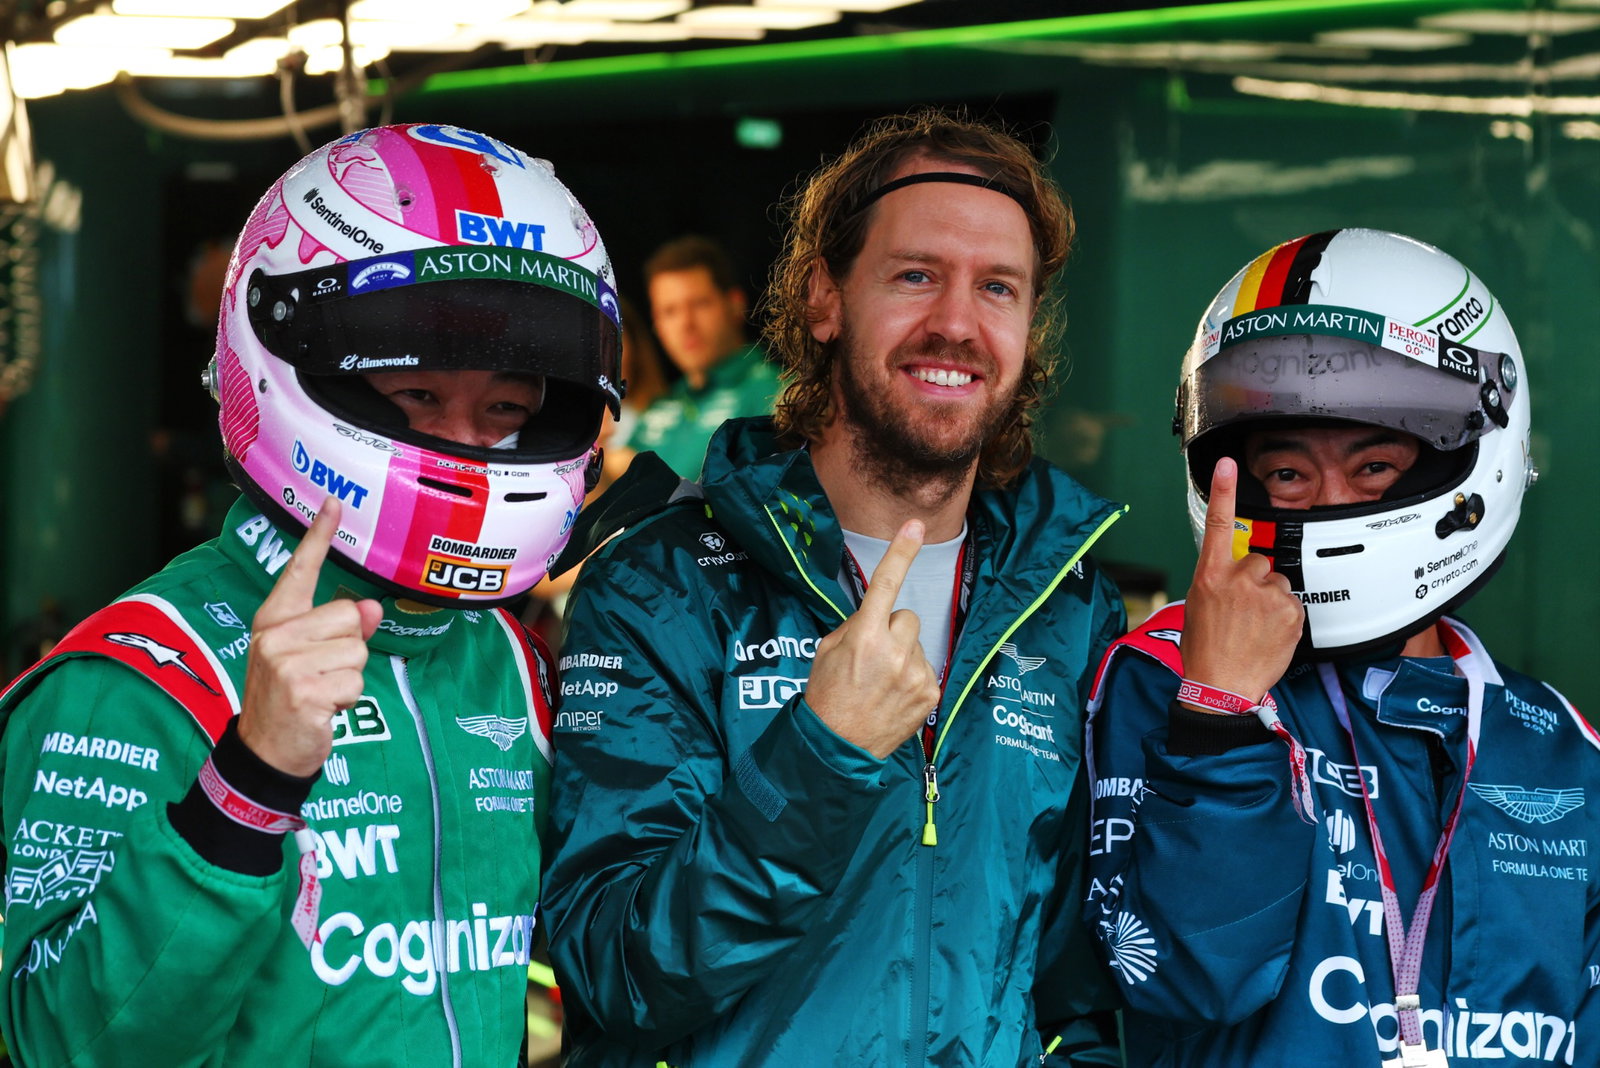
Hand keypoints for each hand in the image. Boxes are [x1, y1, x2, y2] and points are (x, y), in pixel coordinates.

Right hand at [239, 498, 382, 775]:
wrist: (264, 751)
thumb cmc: (290, 698)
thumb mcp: (309, 657)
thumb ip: (342, 630)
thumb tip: (373, 609)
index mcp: (275, 619)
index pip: (300, 570)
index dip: (319, 535)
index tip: (334, 502)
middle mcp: (276, 635)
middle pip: (351, 618)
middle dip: (349, 651)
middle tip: (321, 675)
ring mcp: (286, 663)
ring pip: (358, 652)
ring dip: (349, 679)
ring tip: (320, 693)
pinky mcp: (303, 690)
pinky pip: (355, 684)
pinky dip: (347, 702)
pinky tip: (322, 711)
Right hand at [805, 519, 940, 758]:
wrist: (837, 747)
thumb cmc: (826, 696)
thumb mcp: (826, 651)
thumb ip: (854, 627)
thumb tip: (873, 617)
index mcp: (864, 636)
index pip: (886, 584)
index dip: (901, 551)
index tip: (914, 525)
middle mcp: (894, 651)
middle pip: (906, 617)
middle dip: (892, 629)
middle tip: (873, 656)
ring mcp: (916, 673)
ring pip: (917, 644)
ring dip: (903, 654)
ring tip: (882, 682)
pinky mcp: (930, 693)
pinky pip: (926, 668)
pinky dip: (912, 677)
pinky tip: (894, 696)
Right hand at [1180, 458, 1303, 710]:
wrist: (1221, 687)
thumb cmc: (1204, 651)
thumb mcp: (1196, 607)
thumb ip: (1215, 582)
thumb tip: (1231, 576)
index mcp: (1209, 575)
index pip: (1217, 524)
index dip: (1223, 491)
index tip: (1226, 464)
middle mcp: (1237, 579)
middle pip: (1258, 560)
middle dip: (1255, 580)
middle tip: (1243, 610)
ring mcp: (1266, 594)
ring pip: (1277, 583)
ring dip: (1271, 600)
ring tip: (1254, 627)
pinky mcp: (1289, 611)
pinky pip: (1293, 603)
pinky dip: (1285, 617)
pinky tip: (1269, 635)